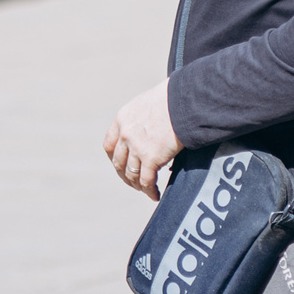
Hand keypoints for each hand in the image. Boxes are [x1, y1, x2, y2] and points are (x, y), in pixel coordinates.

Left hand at [102, 79, 181, 200]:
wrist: (184, 101)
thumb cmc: (172, 99)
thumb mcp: (147, 104)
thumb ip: (140, 119)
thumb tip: (148, 132)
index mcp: (122, 119)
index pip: (109, 145)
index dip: (114, 158)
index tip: (121, 165)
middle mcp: (125, 134)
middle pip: (118, 162)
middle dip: (125, 175)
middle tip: (133, 182)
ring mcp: (137, 147)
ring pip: (131, 174)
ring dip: (138, 185)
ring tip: (146, 190)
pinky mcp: (151, 159)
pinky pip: (146, 181)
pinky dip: (150, 191)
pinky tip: (155, 194)